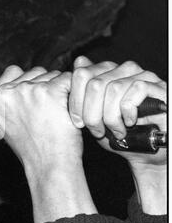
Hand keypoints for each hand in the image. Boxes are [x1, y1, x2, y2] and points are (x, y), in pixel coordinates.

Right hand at [0, 65, 96, 222]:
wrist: (49, 166)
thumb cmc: (31, 146)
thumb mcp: (4, 123)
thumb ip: (5, 99)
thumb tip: (14, 73)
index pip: (13, 71)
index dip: (28, 85)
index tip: (33, 104)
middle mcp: (5, 92)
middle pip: (34, 72)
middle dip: (45, 87)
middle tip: (45, 114)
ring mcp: (27, 91)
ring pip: (52, 74)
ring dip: (59, 90)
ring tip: (55, 115)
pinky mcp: (50, 92)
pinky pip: (68, 79)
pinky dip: (73, 93)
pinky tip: (68, 112)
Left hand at [69, 56, 166, 213]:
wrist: (145, 152)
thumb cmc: (116, 135)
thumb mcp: (91, 119)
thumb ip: (79, 100)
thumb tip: (64, 78)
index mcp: (105, 73)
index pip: (81, 74)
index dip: (75, 100)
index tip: (76, 122)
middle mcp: (122, 70)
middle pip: (93, 82)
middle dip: (91, 112)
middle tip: (95, 131)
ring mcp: (141, 75)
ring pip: (112, 87)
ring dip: (110, 116)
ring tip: (114, 132)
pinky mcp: (157, 86)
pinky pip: (135, 89)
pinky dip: (127, 112)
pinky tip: (128, 124)